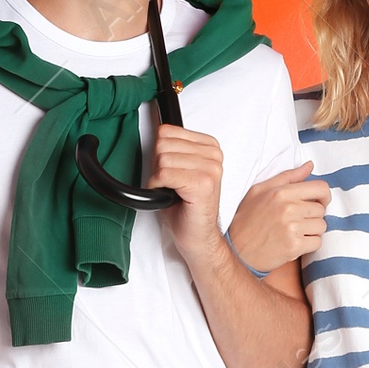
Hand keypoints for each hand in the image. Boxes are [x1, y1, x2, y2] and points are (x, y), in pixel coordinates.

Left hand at [144, 122, 223, 260]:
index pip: (167, 131)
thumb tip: (155, 131)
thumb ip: (171, 147)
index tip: (171, 171)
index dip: (159, 154)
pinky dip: (157, 186)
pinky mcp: (203, 184)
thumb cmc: (186, 206)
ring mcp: (211, 169)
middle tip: (171, 184)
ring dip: (158, 179)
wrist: (197, 236)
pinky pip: (164, 174)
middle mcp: (213, 155)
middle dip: (157, 166)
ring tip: (172, 191)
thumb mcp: (178, 168)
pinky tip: (169, 196)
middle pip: (162, 144)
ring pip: (162, 159)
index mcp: (209, 146)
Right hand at [229, 162, 330, 273]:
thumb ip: (287, 177)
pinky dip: (309, 244)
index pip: (321, 188)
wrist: (235, 251)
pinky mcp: (294, 246)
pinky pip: (317, 243)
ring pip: (321, 226)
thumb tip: (310, 166)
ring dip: (311, 231)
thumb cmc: (246, 220)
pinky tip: (294, 243)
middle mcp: (288, 208)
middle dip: (312, 216)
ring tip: (294, 232)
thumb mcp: (259, 191)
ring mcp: (292, 228)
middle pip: (321, 210)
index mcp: (281, 192)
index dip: (324, 196)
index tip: (319, 202)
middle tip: (297, 221)